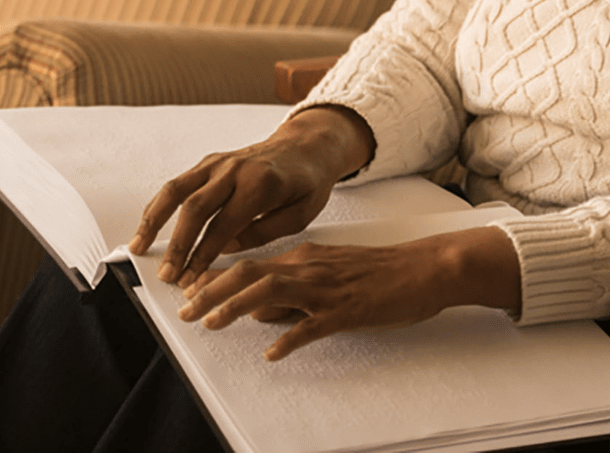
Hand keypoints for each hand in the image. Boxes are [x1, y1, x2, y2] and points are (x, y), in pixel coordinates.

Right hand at [128, 105, 374, 286]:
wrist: (308, 146)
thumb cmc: (308, 181)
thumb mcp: (302, 214)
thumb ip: (265, 234)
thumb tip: (228, 248)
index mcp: (262, 184)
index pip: (223, 225)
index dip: (203, 256)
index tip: (191, 279)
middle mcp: (236, 169)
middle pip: (195, 208)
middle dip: (177, 245)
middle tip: (166, 274)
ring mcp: (221, 162)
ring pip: (177, 189)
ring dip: (155, 220)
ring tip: (138, 246)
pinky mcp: (212, 161)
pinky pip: (180, 182)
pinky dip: (160, 203)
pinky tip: (149, 223)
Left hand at [177, 227, 522, 359]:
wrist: (424, 267)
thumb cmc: (380, 272)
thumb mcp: (329, 275)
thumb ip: (294, 292)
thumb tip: (256, 313)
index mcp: (305, 257)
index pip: (250, 265)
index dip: (215, 280)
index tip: (190, 294)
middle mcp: (310, 266)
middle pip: (251, 274)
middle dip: (213, 291)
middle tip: (185, 311)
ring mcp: (328, 287)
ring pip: (272, 292)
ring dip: (236, 308)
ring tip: (212, 325)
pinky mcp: (347, 309)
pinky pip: (313, 325)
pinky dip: (289, 337)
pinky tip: (273, 353)